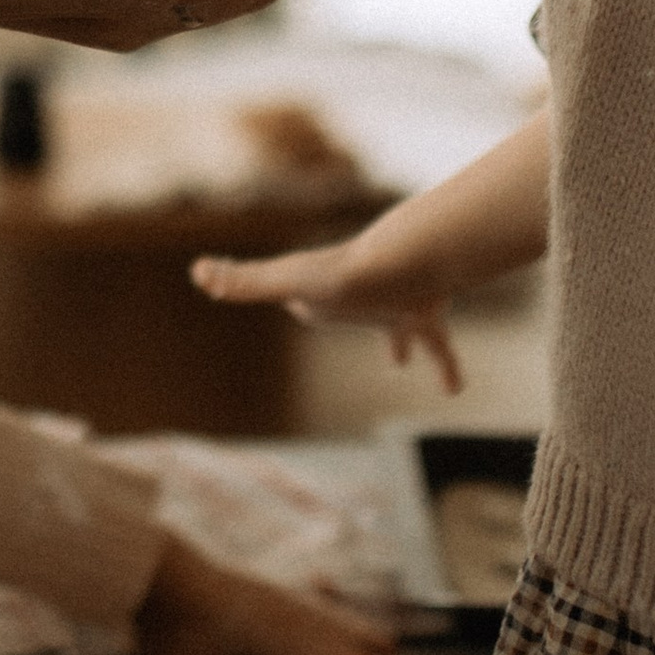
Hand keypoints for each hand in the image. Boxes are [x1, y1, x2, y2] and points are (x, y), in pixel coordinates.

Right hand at [190, 235, 462, 383]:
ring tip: (400, 365)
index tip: (292, 299)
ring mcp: (395, 309)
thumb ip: (243, 281)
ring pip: (398, 332)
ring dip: (401, 346)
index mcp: (322, 296)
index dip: (298, 300)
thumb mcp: (284, 281)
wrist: (406, 265)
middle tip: (324, 322)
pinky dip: (447, 369)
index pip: (304, 300)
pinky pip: (439, 349)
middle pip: (348, 309)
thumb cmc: (341, 274)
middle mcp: (360, 300)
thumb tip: (198, 271)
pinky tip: (456, 390)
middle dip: (343, 313)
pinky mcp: (427, 319)